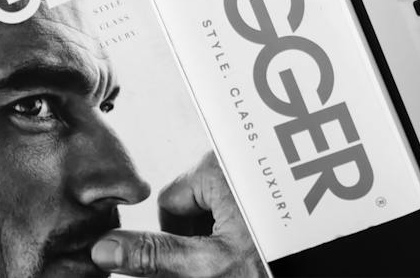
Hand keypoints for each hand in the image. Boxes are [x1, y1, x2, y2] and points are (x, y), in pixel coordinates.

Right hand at [91, 153, 263, 277]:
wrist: (318, 263)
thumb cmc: (266, 261)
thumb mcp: (205, 265)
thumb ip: (152, 255)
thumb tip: (101, 250)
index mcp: (220, 166)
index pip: (170, 197)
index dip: (176, 236)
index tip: (200, 256)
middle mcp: (240, 155)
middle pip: (194, 198)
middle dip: (201, 232)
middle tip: (227, 255)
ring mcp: (259, 165)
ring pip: (218, 199)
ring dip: (223, 228)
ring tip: (248, 248)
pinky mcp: (275, 177)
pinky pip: (242, 196)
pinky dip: (245, 221)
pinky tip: (261, 240)